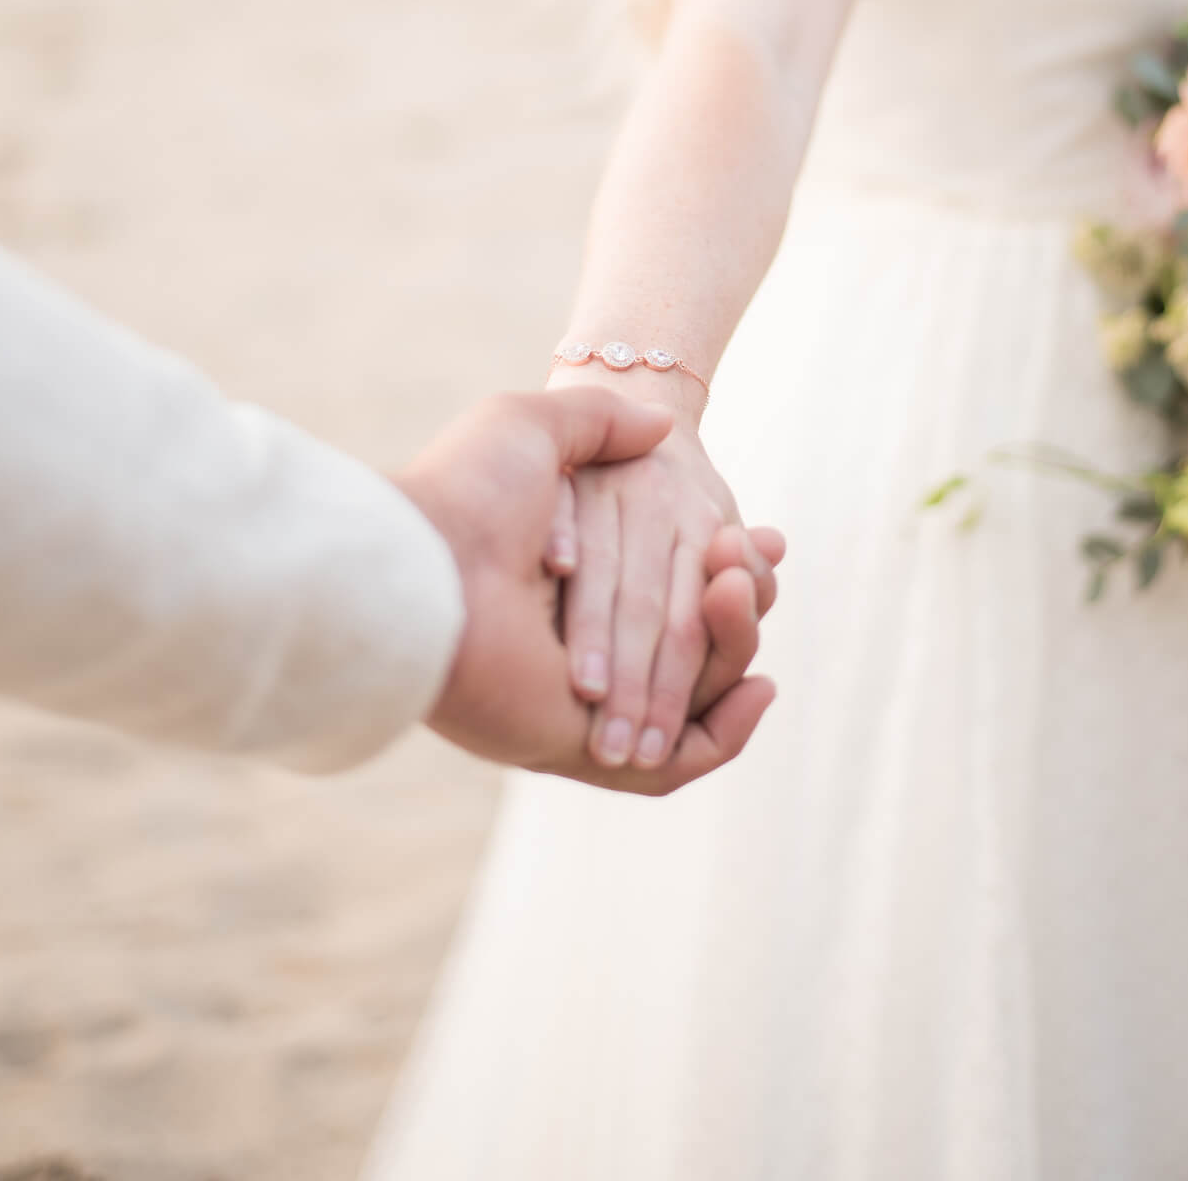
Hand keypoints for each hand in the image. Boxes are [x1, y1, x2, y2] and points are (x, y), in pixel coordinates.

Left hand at [392, 388, 779, 792]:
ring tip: (746, 590)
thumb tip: (659, 427)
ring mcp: (579, 705)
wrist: (420, 563)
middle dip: (740, 606)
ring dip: (736, 646)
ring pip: (691, 697)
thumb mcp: (535, 428)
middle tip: (768, 558)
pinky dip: (725, 733)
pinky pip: (676, 764)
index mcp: (565, 586)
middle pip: (688, 644)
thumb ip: (600, 423)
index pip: (667, 589)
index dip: (722, 567)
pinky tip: (759, 686)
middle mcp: (574, 649)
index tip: (765, 538)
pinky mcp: (581, 750)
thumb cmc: (466, 490)